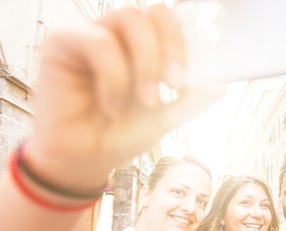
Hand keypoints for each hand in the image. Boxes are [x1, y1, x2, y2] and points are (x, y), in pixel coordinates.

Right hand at [27, 5, 224, 189]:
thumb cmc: (120, 134)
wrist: (84, 160)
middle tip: (177, 84)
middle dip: (173, 46)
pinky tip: (113, 105)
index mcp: (146, 48)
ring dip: (146, 61)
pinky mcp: (64, 44)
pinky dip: (114, 76)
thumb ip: (190, 102)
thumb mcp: (164, 120)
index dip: (190, 36)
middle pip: (156, 12)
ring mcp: (93, 35)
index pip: (173, 21)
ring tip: (148, 100)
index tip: (203, 69)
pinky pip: (99, 42)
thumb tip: (221, 86)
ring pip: (130, 18)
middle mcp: (121, 36)